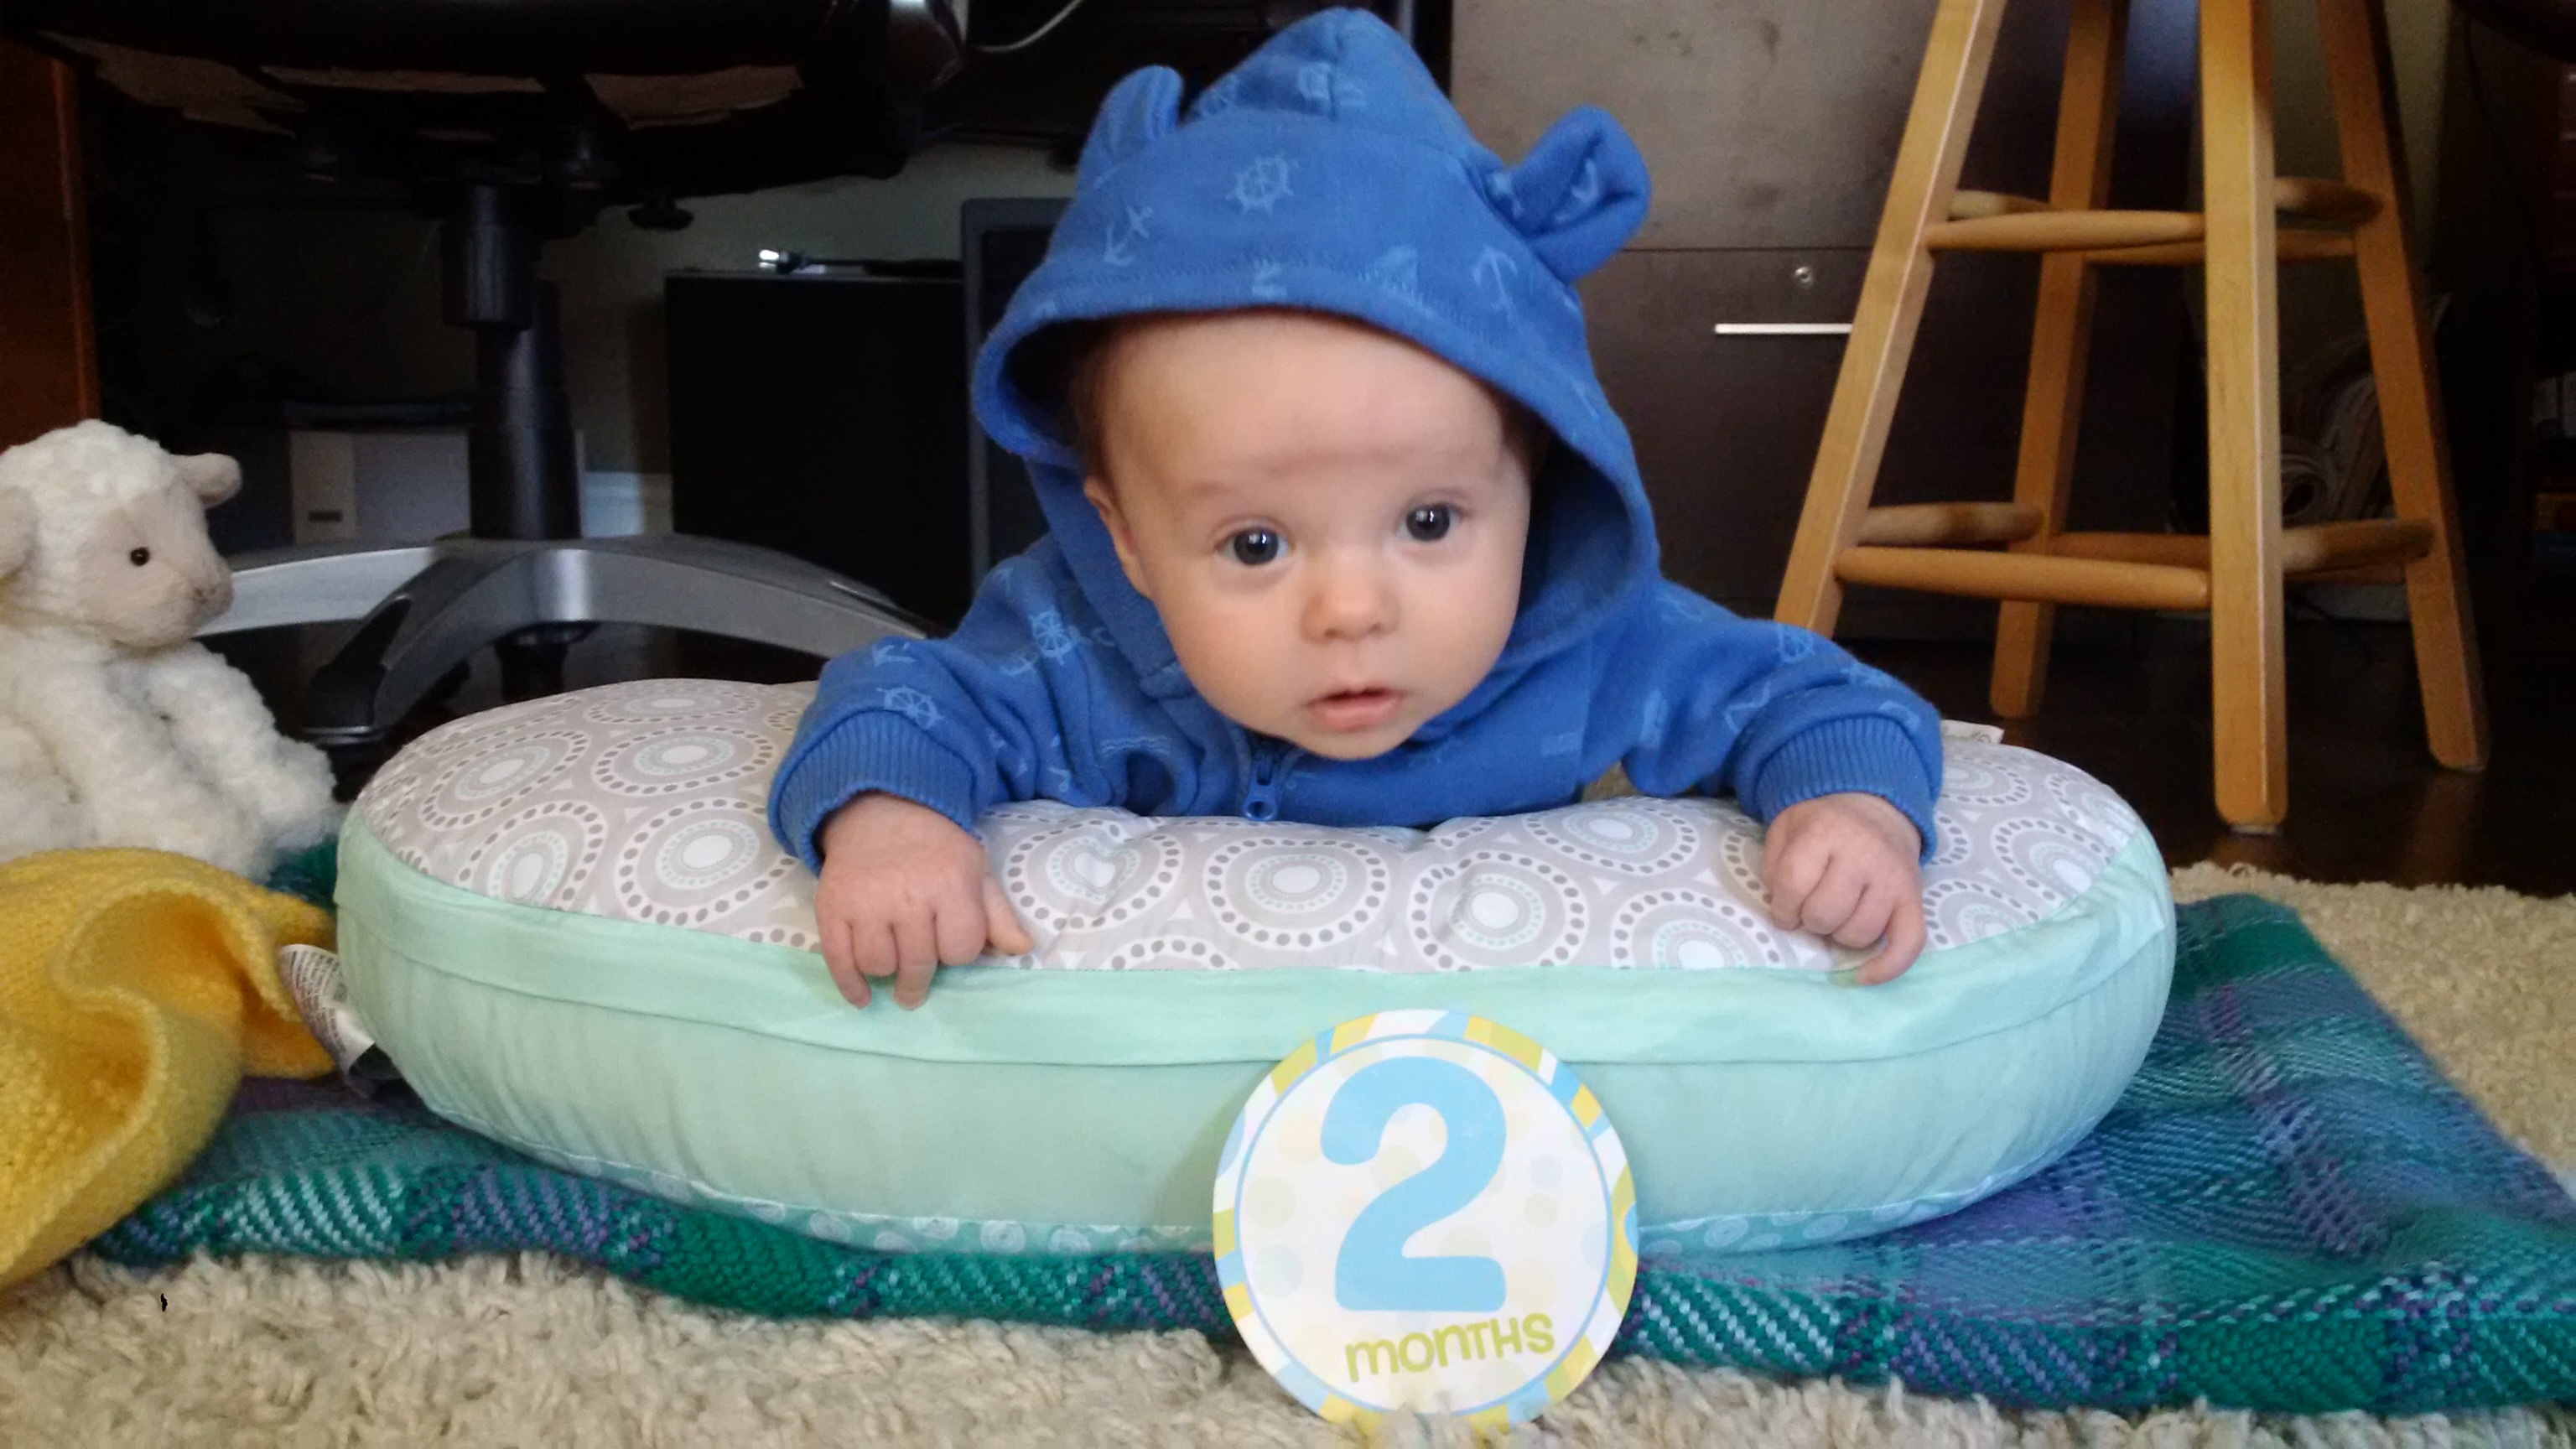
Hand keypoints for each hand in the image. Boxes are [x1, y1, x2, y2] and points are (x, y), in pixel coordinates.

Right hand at [813, 792, 1033, 1007]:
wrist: (881, 812)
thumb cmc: (937, 849)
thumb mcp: (976, 871)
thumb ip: (998, 914)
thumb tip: (1022, 950)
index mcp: (950, 885)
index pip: (960, 949)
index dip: (958, 954)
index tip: (950, 945)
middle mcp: (907, 895)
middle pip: (918, 963)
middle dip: (919, 982)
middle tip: (914, 990)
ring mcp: (866, 903)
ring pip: (877, 964)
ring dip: (886, 973)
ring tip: (891, 966)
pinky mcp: (832, 907)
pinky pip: (838, 959)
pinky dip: (851, 985)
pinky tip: (863, 997)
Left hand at [1759, 792, 1925, 985]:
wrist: (1875, 807)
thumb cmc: (1822, 825)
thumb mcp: (1786, 828)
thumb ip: (1775, 864)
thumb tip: (1783, 911)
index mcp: (1826, 832)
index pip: (1794, 883)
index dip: (1782, 907)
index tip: (1784, 909)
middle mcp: (1864, 855)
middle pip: (1825, 913)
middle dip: (1810, 919)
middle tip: (1812, 906)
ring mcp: (1892, 879)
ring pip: (1859, 934)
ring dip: (1839, 934)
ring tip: (1837, 915)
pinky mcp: (1914, 899)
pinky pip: (1908, 943)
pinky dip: (1887, 967)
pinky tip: (1863, 976)